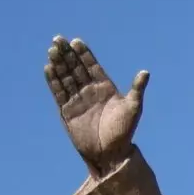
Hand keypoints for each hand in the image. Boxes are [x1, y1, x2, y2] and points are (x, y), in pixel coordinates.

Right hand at [44, 36, 147, 173]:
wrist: (110, 154)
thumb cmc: (124, 132)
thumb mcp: (133, 109)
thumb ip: (137, 90)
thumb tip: (146, 72)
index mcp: (105, 88)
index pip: (92, 66)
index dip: (84, 54)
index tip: (76, 41)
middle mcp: (90, 92)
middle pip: (76, 68)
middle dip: (67, 54)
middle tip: (58, 40)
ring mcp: (78, 101)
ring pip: (66, 78)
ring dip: (58, 64)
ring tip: (52, 50)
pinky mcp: (67, 111)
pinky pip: (58, 93)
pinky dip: (53, 81)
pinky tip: (48, 68)